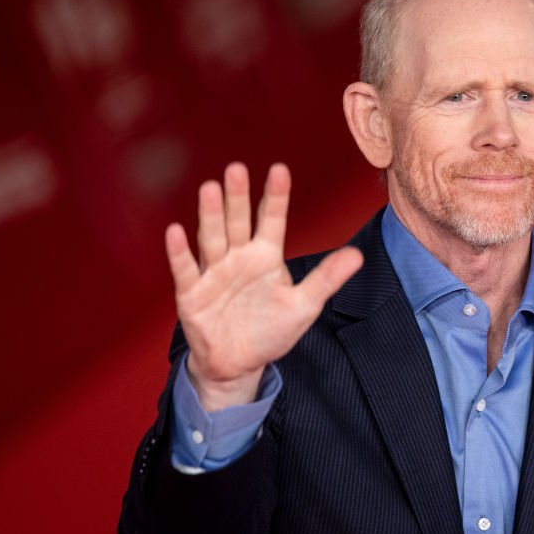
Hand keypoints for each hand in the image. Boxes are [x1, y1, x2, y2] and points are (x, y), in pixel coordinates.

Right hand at [165, 162, 362, 410]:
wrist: (239, 364)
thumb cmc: (270, 331)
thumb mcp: (304, 305)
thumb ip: (327, 279)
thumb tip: (358, 255)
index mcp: (266, 256)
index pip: (272, 220)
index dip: (276, 196)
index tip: (279, 170)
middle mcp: (239, 257)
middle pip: (238, 221)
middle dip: (238, 197)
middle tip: (237, 168)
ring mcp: (214, 272)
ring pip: (213, 238)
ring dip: (211, 215)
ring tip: (210, 189)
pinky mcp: (192, 293)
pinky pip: (186, 269)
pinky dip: (180, 252)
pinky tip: (176, 231)